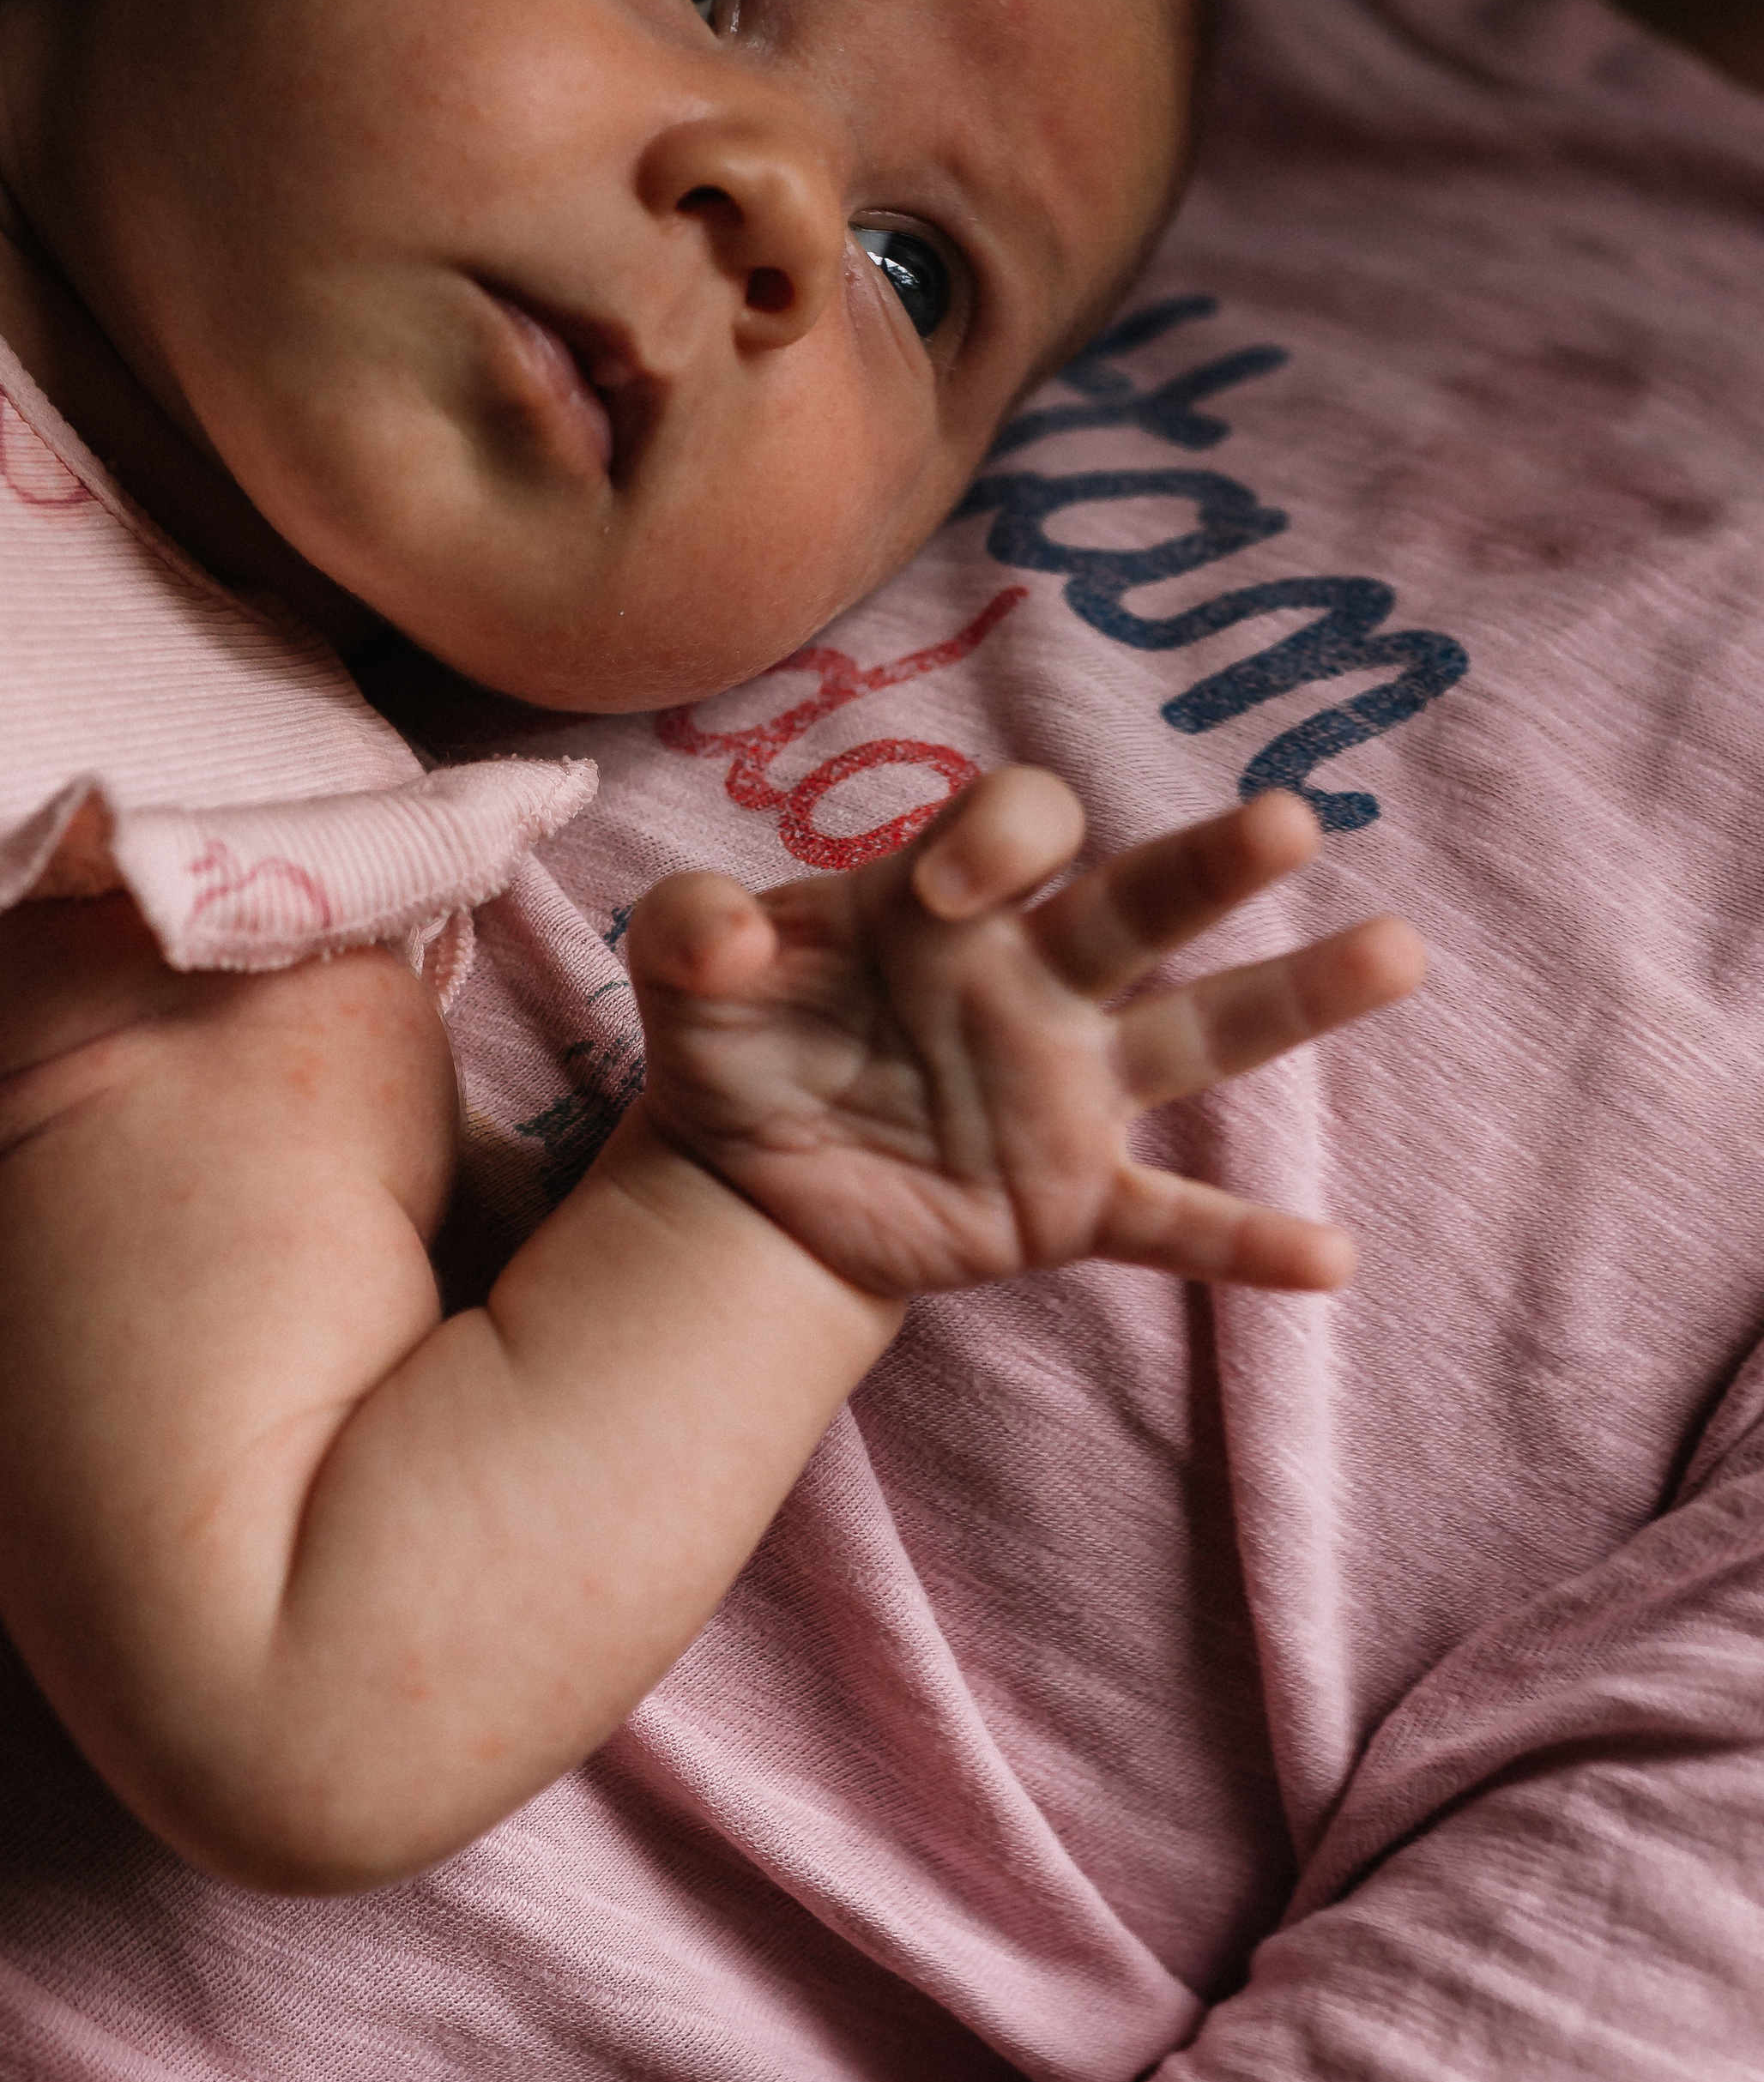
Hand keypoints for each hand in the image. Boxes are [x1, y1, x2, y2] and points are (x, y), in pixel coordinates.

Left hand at [625, 775, 1423, 1297]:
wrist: (746, 1179)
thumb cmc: (737, 1039)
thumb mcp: (683, 978)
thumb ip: (685, 927)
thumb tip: (727, 935)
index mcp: (952, 898)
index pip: (1018, 823)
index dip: (998, 839)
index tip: (951, 888)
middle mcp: (1037, 975)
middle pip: (1144, 903)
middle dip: (1211, 863)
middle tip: (1288, 822)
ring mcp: (1070, 1087)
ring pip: (1202, 1031)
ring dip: (1298, 995)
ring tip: (1399, 950)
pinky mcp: (1072, 1199)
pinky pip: (1173, 1222)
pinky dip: (1246, 1243)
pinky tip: (1330, 1259)